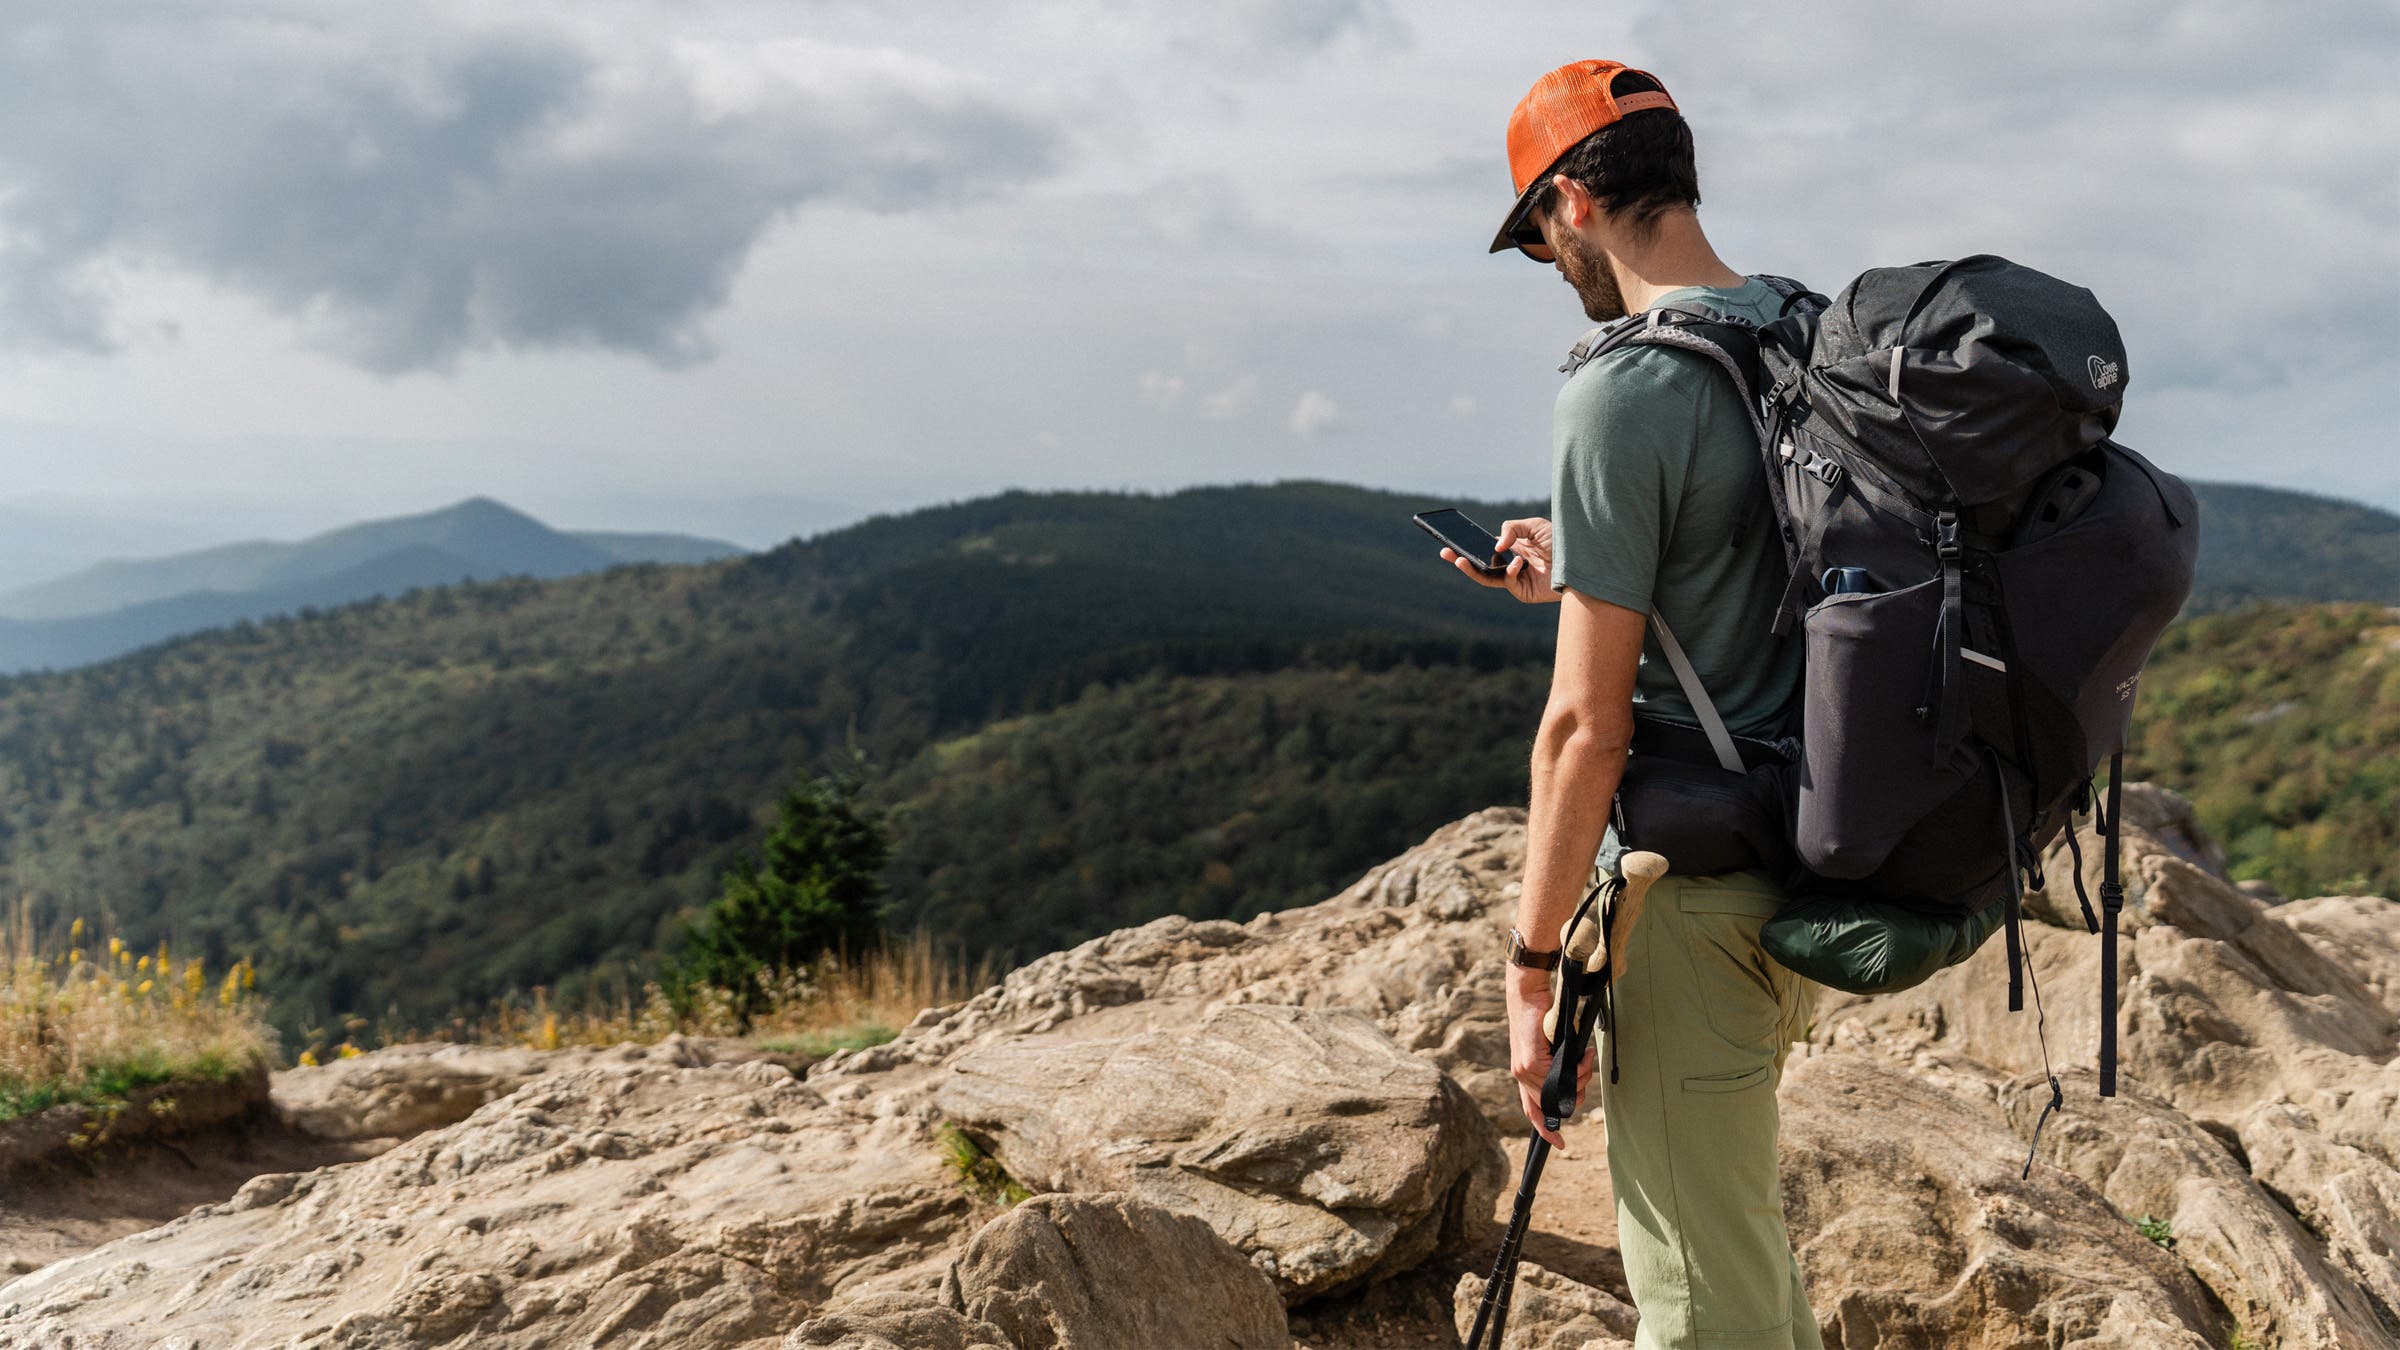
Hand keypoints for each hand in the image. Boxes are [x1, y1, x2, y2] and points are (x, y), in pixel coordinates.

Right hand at [1443, 517, 1557, 604]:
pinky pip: (1508, 582)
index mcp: (1511, 549)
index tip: (1451, 541)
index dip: (1467, 547)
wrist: (1581, 560)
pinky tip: (1518, 561)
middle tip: (1445, 553)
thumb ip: (1511, 529)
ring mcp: (1516, 580)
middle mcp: (1510, 565)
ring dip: (1472, 570)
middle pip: (1480, 566)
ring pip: (1487, 578)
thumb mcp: (1534, 526)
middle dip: (1461, 559)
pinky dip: (1510, 571)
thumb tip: (1496, 546)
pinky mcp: (1524, 592)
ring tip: (1460, 561)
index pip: (1483, 549)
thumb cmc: (1561, 542)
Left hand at [1504, 963, 1595, 1148]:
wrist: (1529, 995)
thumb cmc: (1543, 1017)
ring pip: (1562, 1090)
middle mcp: (1521, 1075)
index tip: (1559, 1143)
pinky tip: (1583, 1054)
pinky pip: (1561, 1076)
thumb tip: (1577, 1082)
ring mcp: (1524, 1070)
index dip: (1546, 1129)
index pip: (1532, 1110)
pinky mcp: (1530, 1061)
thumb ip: (1561, 1067)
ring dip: (1582, 1075)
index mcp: (1525, 1075)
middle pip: (1556, 1103)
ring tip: (1587, 1056)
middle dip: (1579, 1091)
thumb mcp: (1554, 1048)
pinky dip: (1578, 1067)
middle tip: (1588, 1066)